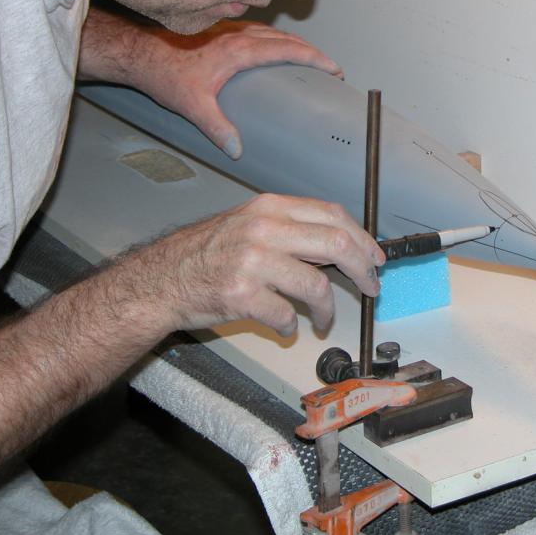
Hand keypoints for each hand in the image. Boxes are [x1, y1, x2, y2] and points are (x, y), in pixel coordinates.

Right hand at [131, 194, 383, 336]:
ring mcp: (252, 261)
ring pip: (316, 286)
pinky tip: (285, 327)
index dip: (363, 239)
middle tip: (370, 289)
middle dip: (362, 270)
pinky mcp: (242, 295)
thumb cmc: (205, 253)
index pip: (333, 215)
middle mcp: (264, 228)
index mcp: (270, 207)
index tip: (375, 259)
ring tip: (323, 319)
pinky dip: (291, 327)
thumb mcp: (248, 223)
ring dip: (328, 310)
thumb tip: (341, 245)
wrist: (160, 279)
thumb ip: (291, 228)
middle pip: (336, 244)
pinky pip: (286, 316)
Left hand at [140, 21, 341, 158]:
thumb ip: (216, 127)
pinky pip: (259, 31)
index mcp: (239, 49)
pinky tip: (273, 50)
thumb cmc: (163, 73)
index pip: (288, 49)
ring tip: (309, 59)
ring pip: (273, 32)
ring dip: (295, 43)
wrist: (138, 51)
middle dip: (312, 52)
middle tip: (329, 68)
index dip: (315, 58)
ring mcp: (230, 30)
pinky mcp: (221, 30)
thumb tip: (236, 149)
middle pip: (287, 38)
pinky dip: (276, 39)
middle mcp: (238, 35)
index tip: (333, 69)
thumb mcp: (192, 104)